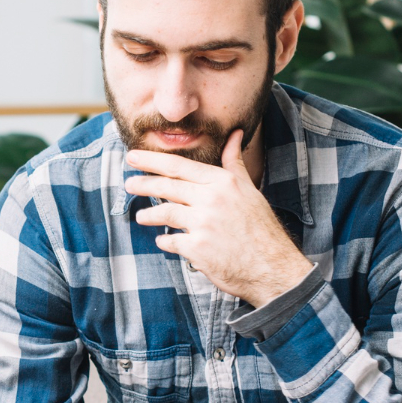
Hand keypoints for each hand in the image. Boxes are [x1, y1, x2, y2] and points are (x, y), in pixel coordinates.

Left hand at [124, 131, 312, 307]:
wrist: (272, 267)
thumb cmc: (261, 228)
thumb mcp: (250, 190)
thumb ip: (234, 163)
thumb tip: (235, 134)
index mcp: (223, 183)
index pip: (180, 166)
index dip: (152, 161)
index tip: (133, 157)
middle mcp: (211, 200)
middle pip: (167, 187)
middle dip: (143, 184)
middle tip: (128, 184)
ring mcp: (203, 224)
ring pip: (165, 213)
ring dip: (150, 215)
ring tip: (141, 217)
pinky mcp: (197, 249)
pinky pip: (170, 241)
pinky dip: (164, 241)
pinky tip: (163, 240)